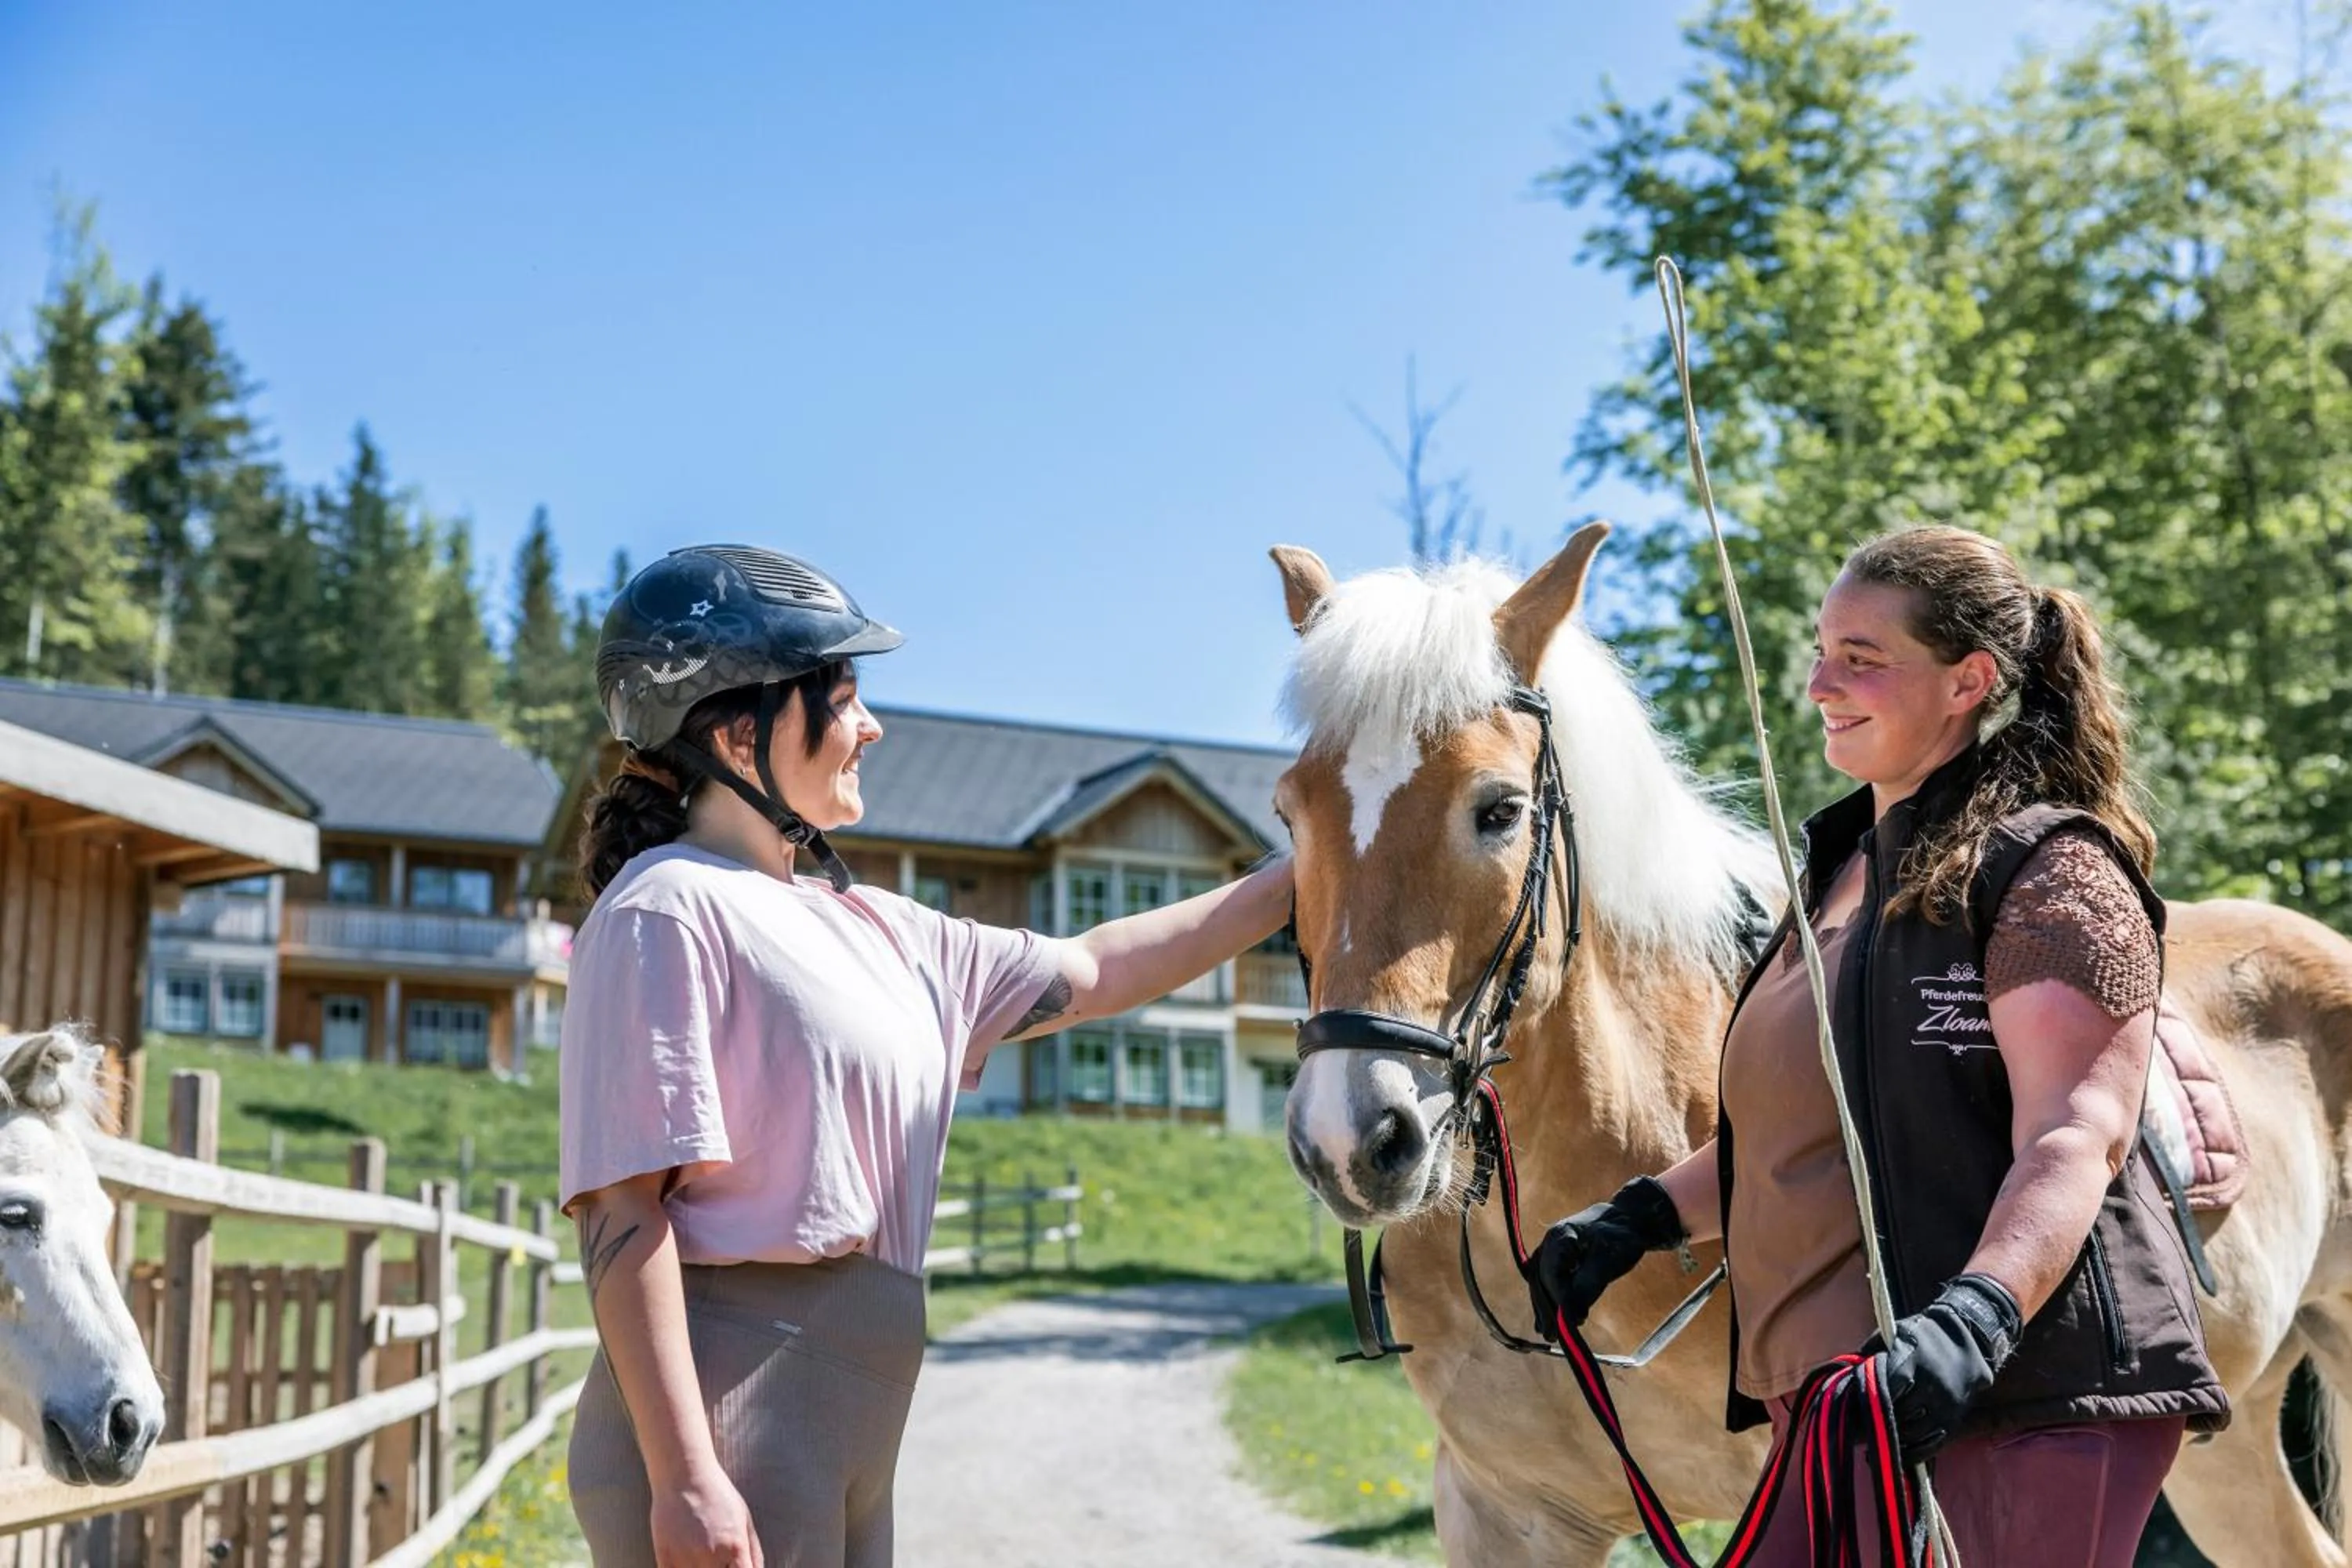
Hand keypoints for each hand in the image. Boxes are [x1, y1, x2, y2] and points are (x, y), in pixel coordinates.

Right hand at [650, 1462, 765, 1567]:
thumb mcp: (745, 1519)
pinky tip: (687, 1561)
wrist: (684, 1474)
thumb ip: (754, 1552)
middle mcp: (711, 1556)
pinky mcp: (665, 1557)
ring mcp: (686, 1558)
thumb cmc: (717, 1494)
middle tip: (718, 1562)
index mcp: (735, 1547)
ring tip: (702, 1558)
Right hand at [1526, 1176, 1684, 1341]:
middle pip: (1541, 1281)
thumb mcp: (1609, 1260)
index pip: (1553, 1275)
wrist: (1628, 1219)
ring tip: (1549, 1334)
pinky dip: (1549, 1301)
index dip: (1560, 1301)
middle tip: (1553, 1336)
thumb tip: (1571, 1316)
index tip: (1570, 1324)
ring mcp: (1550, 1250)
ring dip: (1545, 1308)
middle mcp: (1549, 1243)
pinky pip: (1547, 1283)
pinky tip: (1549, 1321)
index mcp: (1559, 1236)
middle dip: (1547, 1309)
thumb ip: (1589, 1286)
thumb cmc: (1621, 1237)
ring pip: (1541, 1284)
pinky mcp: (1557, 1259)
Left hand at [1874, 1273, 2022, 1462]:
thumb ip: (1868, 1356)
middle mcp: (1932, 1384)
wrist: (1968, 1340)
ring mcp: (1946, 1404)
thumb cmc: (1918, 1337)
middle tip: (1861, 1426)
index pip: (1889, 1386)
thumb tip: (1843, 1379)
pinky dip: (1913, 1453)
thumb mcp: (1890, 1336)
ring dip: (1894, 1436)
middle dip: (1879, 1418)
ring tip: (1876, 1436)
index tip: (1857, 1406)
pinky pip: (1931, 1446)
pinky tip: (1897, 1452)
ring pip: (1913, 1433)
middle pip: (1899, 1413)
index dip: (1872, 1399)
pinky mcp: (1954, 1420)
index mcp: (1914, 1359)